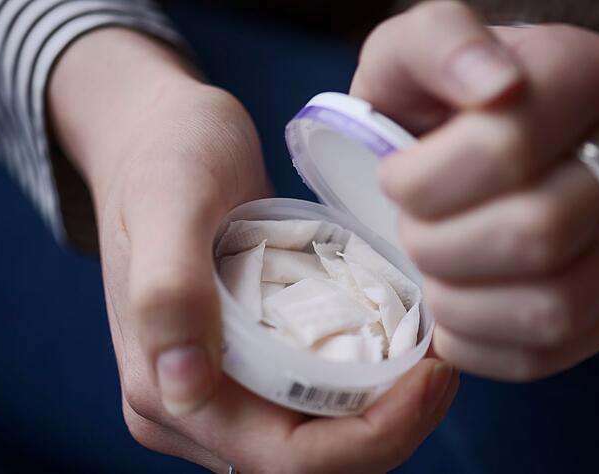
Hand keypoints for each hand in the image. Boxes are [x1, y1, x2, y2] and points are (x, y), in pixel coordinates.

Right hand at [49, 28, 457, 471]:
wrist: (157, 133)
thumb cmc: (162, 156)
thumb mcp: (167, 205)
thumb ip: (167, 291)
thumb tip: (184, 387)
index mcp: (166, 390)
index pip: (286, 461)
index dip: (371, 437)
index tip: (429, 373)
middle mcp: (195, 405)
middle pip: (314, 460)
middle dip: (391, 427)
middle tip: (441, 360)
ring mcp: (225, 386)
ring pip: (324, 436)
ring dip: (386, 407)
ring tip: (427, 346)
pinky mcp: (251, 359)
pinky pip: (319, 396)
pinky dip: (367, 379)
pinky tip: (396, 334)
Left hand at [351, 1, 598, 380]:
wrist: (466, 155)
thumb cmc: (433, 107)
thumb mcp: (410, 54)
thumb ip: (439, 43)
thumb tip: (495, 82)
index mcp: (590, 73)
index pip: (511, 146)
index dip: (428, 180)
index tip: (395, 175)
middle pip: (537, 231)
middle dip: (439, 243)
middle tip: (409, 228)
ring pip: (553, 305)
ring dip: (458, 301)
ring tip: (430, 270)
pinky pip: (553, 352)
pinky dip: (478, 344)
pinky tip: (451, 308)